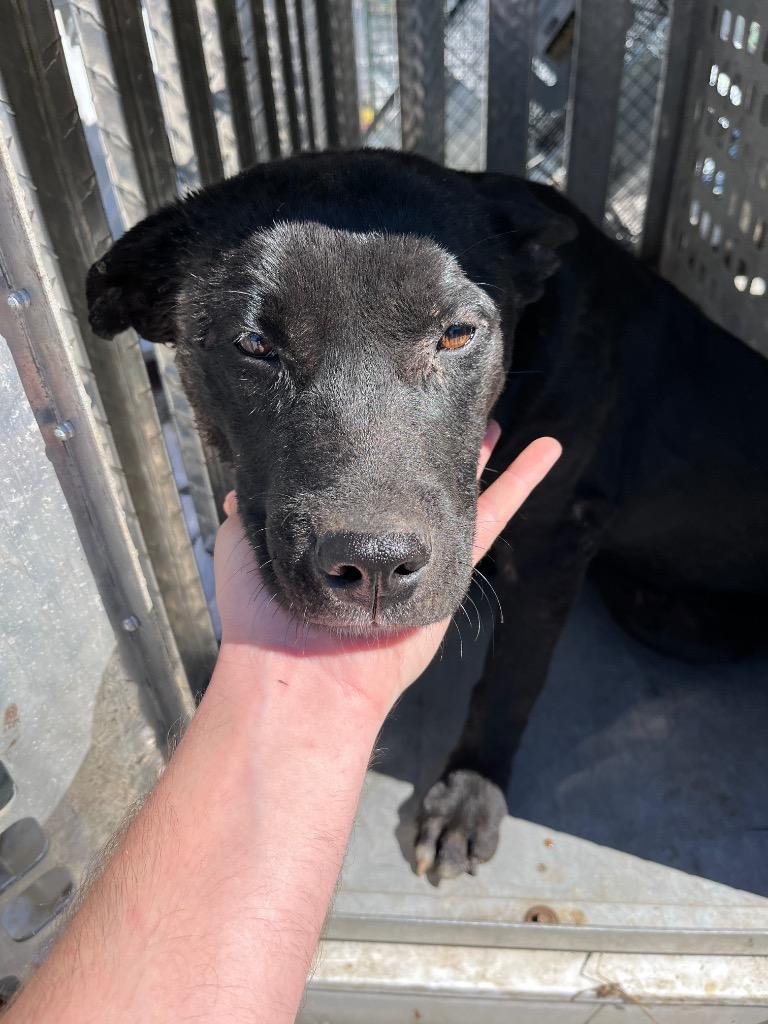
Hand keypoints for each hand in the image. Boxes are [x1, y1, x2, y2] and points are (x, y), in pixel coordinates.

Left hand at [213, 423, 560, 712]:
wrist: (302, 670)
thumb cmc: (263, 612)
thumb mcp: (245, 541)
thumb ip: (252, 511)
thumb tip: (243, 490)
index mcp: (333, 528)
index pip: (359, 469)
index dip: (373, 436)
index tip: (381, 395)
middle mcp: (377, 535)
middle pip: (411, 477)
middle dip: (425, 442)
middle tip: (442, 404)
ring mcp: (416, 549)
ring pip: (455, 488)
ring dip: (475, 453)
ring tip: (491, 415)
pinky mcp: (451, 563)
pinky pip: (493, 516)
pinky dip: (523, 482)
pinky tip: (547, 449)